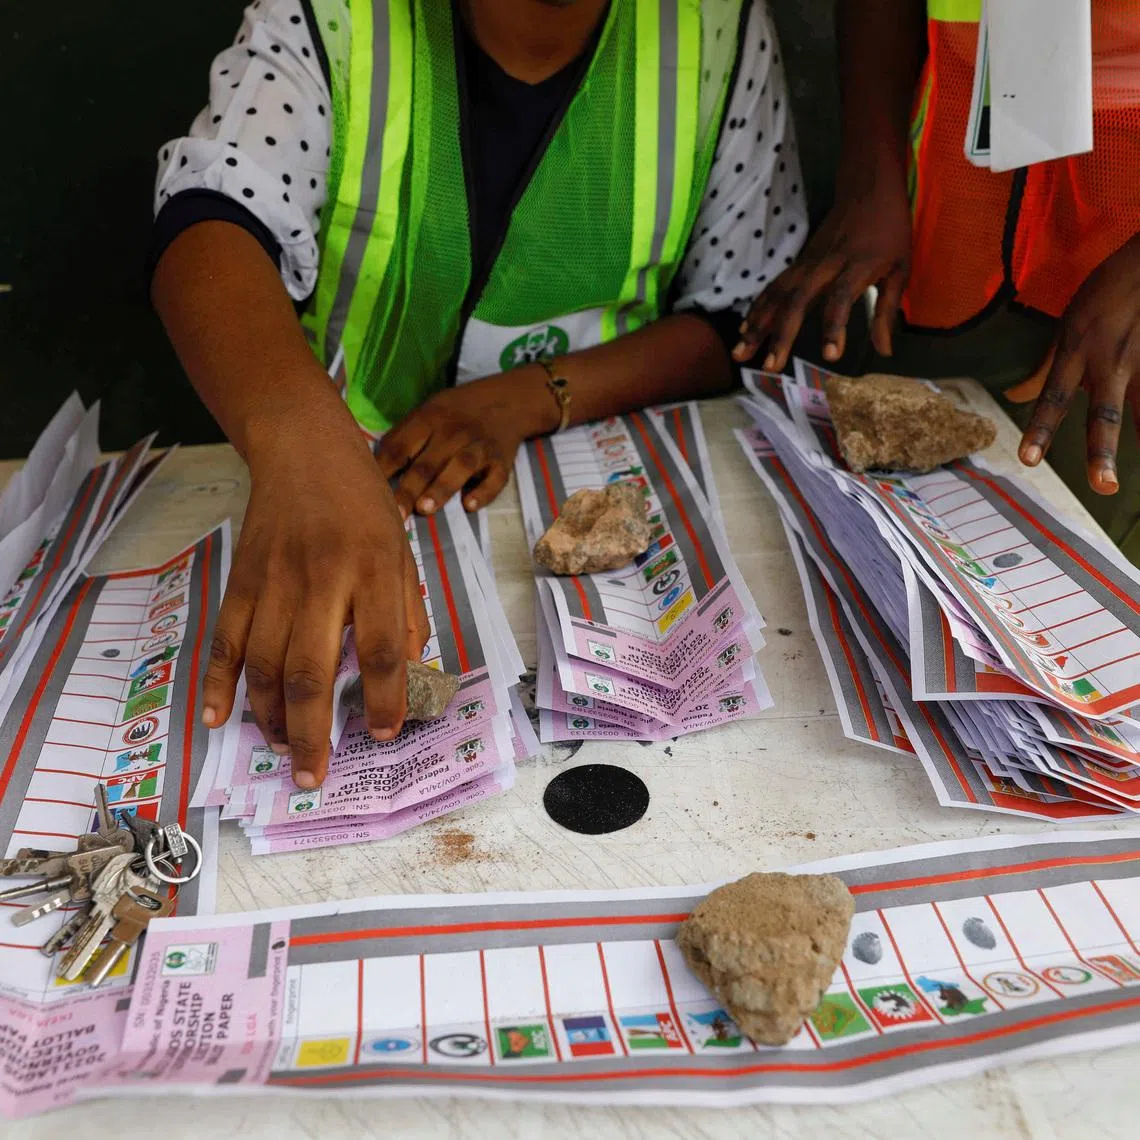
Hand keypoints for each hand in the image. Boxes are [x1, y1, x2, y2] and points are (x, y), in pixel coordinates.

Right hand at [202, 407, 428, 787]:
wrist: (303, 450)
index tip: (383, 733)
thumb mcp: (402, 550)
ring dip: (271, 718)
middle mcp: (322, 580)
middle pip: (312, 669)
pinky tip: (218, 719)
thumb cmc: (363, 504)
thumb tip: (411, 673)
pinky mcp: (240, 581)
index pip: (384, 648)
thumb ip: (407, 612)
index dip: (386, 698)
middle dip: (311, 732)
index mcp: (374, 572)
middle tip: (313, 776)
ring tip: (281, 752)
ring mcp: (274, 582)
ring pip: (265, 665)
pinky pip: (225, 640)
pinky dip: (218, 682)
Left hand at [376, 373, 551, 516]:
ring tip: (425, 509)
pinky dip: (484, 492)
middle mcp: (454, 432)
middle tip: (394, 514)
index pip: (401, 446)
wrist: (506, 401)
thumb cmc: (455, 413)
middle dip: (409, 488)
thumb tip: (371, 470)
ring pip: (460, 467)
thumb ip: (404, 438)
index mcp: (429, 419)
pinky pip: (494, 478)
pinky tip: (470, 506)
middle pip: (428, 462)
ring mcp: (479, 447)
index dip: (383, 469)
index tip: (366, 491)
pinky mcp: (501, 462)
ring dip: (442, 488)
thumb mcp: (427, 413)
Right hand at [734, 169, 911, 370]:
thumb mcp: (900, 270)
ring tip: (741, 353)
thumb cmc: (890, 232)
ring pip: (778, 295)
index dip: (834, 326)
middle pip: (798, 300)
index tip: (830, 356)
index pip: (841, 299)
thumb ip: (887, 311)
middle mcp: (826, 265)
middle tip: (771, 367)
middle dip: (781, 335)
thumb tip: (884, 351)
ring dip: (758, 325)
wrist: (867, 189)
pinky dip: (757, 308)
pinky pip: (773, 287)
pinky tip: (744, 329)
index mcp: (857, 267)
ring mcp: (807, 263)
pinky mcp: (798, 263)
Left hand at [1020, 234, 1139, 493]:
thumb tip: (1014, 398)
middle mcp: (1110, 359)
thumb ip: (1044, 367)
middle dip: (1104, 451)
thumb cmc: (1106, 290)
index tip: (1029, 460)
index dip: (1041, 430)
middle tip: (1103, 487)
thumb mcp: (1068, 323)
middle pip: (1106, 412)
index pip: (1053, 398)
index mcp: (1078, 350)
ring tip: (1125, 479)